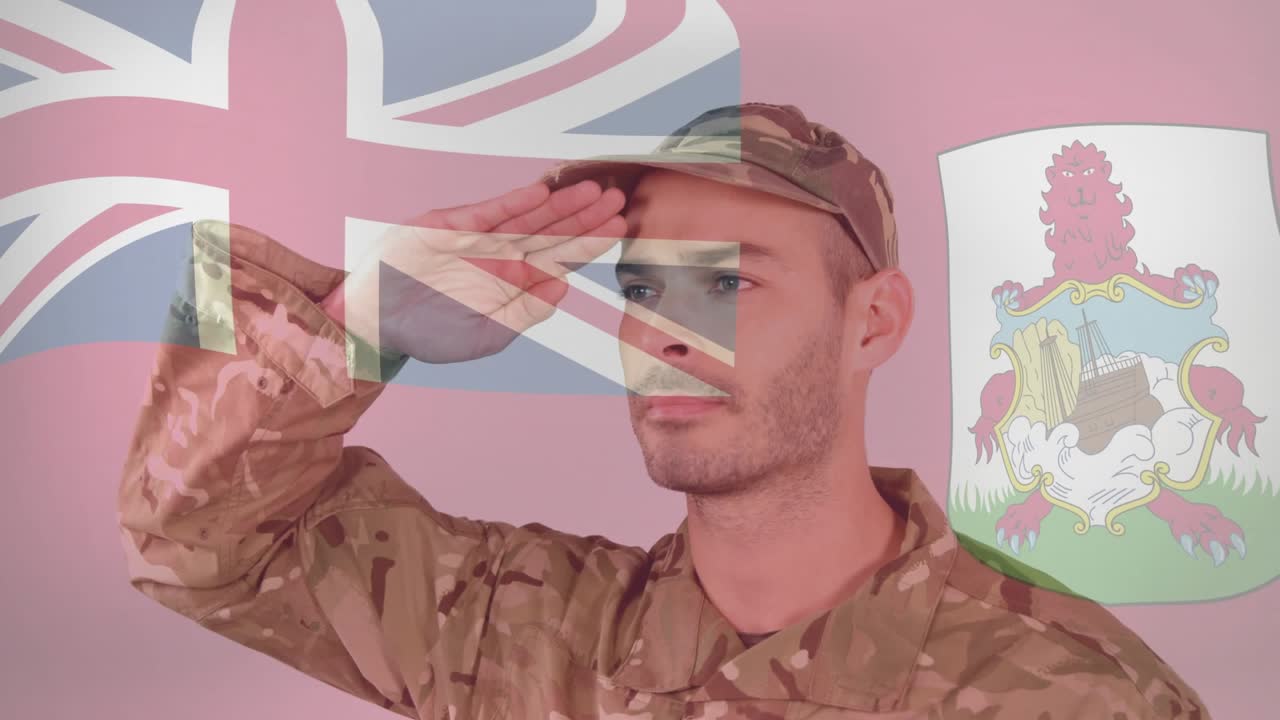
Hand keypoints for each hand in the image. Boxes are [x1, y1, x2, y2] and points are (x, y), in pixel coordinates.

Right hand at [326, 180, 626, 363]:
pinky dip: (514, 202)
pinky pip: (489, 212)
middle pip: (552, 232)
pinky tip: (541, 192)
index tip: (618, 228)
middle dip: (585, 216)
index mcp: (515, 282)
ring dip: (559, 204)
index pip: (561, 258)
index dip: (590, 242)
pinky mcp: (452, 225)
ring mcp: (479, 238)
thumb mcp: (487, 335)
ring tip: (590, 191)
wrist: (377, 322)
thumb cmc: (431, 333)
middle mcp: (502, 255)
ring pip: (528, 217)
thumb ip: (525, 313)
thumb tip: (563, 288)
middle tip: (617, 200)